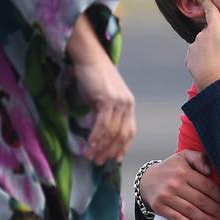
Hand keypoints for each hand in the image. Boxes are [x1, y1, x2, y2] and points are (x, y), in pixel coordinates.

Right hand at [69, 16, 135, 163]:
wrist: (89, 57)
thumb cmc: (92, 77)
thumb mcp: (102, 99)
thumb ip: (104, 115)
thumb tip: (98, 134)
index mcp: (128, 105)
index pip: (130, 131)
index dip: (123, 147)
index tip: (115, 159)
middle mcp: (127, 104)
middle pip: (121, 135)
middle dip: (110, 151)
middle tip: (99, 162)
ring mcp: (119, 102)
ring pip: (112, 132)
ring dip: (100, 147)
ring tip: (90, 157)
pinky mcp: (107, 99)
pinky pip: (102, 124)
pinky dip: (96, 137)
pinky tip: (89, 145)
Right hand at [140, 151, 219, 219]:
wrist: (146, 180)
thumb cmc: (171, 169)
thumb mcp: (184, 157)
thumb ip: (199, 158)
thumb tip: (210, 170)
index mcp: (183, 171)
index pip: (206, 186)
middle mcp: (175, 184)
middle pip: (200, 200)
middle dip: (216, 210)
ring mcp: (166, 196)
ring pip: (190, 210)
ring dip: (205, 219)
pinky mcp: (159, 207)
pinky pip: (176, 218)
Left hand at [186, 0, 219, 90]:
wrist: (213, 79)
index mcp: (214, 28)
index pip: (210, 10)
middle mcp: (201, 35)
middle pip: (208, 31)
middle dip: (213, 35)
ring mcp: (194, 47)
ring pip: (201, 44)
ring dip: (207, 48)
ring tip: (217, 59)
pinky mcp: (190, 59)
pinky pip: (196, 56)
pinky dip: (201, 59)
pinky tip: (208, 65)